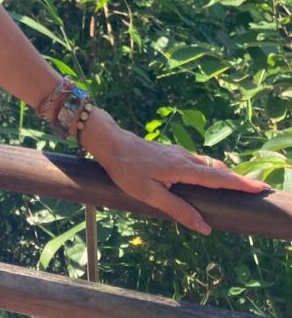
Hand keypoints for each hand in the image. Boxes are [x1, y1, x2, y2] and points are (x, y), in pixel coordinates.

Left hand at [81, 109, 270, 234]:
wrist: (110, 142)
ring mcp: (176, 153)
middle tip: (254, 190)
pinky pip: (196, 162)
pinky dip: (209, 171)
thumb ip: (177, 209)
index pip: (218, 177)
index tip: (259, 188)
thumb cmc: (126, 169)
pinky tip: (206, 180)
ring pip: (206, 164)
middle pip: (216, 169)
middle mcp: (183, 157)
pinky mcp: (169, 153)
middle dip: (236, 180)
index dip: (239, 183)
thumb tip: (204, 227)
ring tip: (235, 188)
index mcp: (182, 168)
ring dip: (222, 175)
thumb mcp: (149, 194)